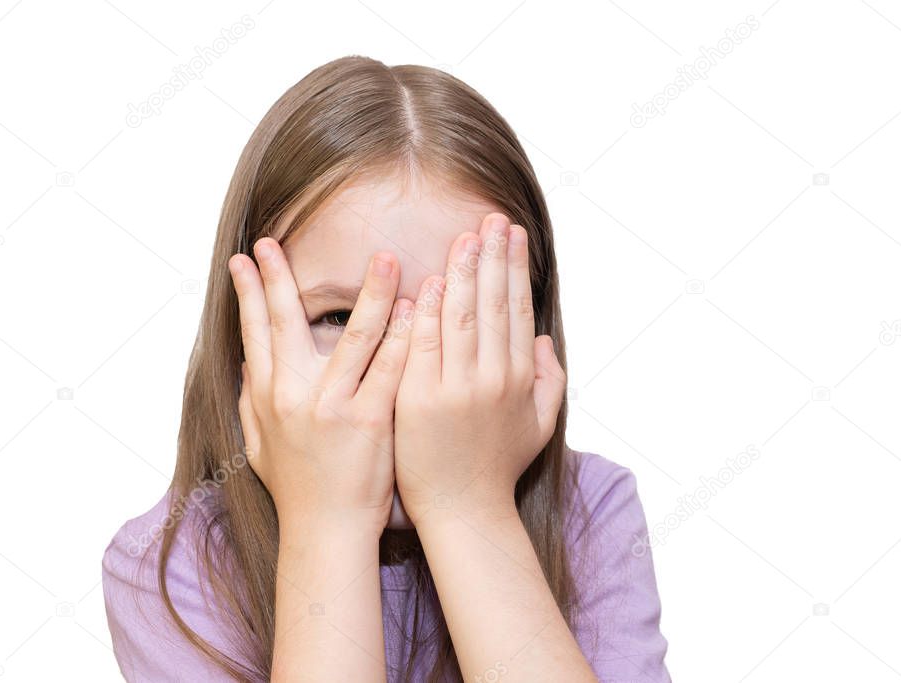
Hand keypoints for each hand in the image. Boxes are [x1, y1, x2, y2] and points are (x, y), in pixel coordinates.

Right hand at [230, 238, 412, 532]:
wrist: (326, 531)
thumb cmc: (296, 489)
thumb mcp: (259, 446)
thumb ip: (250, 403)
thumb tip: (246, 364)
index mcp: (266, 397)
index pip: (254, 332)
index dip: (249, 292)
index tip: (244, 258)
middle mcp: (293, 395)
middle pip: (286, 323)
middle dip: (280, 277)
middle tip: (277, 239)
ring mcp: (332, 407)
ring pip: (353, 337)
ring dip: (370, 293)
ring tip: (385, 258)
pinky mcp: (369, 422)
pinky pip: (391, 368)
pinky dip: (405, 336)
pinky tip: (417, 308)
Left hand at [393, 213, 566, 525]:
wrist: (463, 510)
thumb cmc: (498, 467)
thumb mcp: (539, 425)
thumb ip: (549, 380)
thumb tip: (541, 341)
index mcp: (520, 379)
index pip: (517, 311)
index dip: (515, 269)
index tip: (512, 234)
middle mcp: (493, 378)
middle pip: (494, 305)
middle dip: (493, 257)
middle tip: (491, 218)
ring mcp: (456, 388)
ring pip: (462, 317)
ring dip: (464, 272)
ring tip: (466, 236)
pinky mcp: (420, 399)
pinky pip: (424, 345)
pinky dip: (428, 312)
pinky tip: (431, 281)